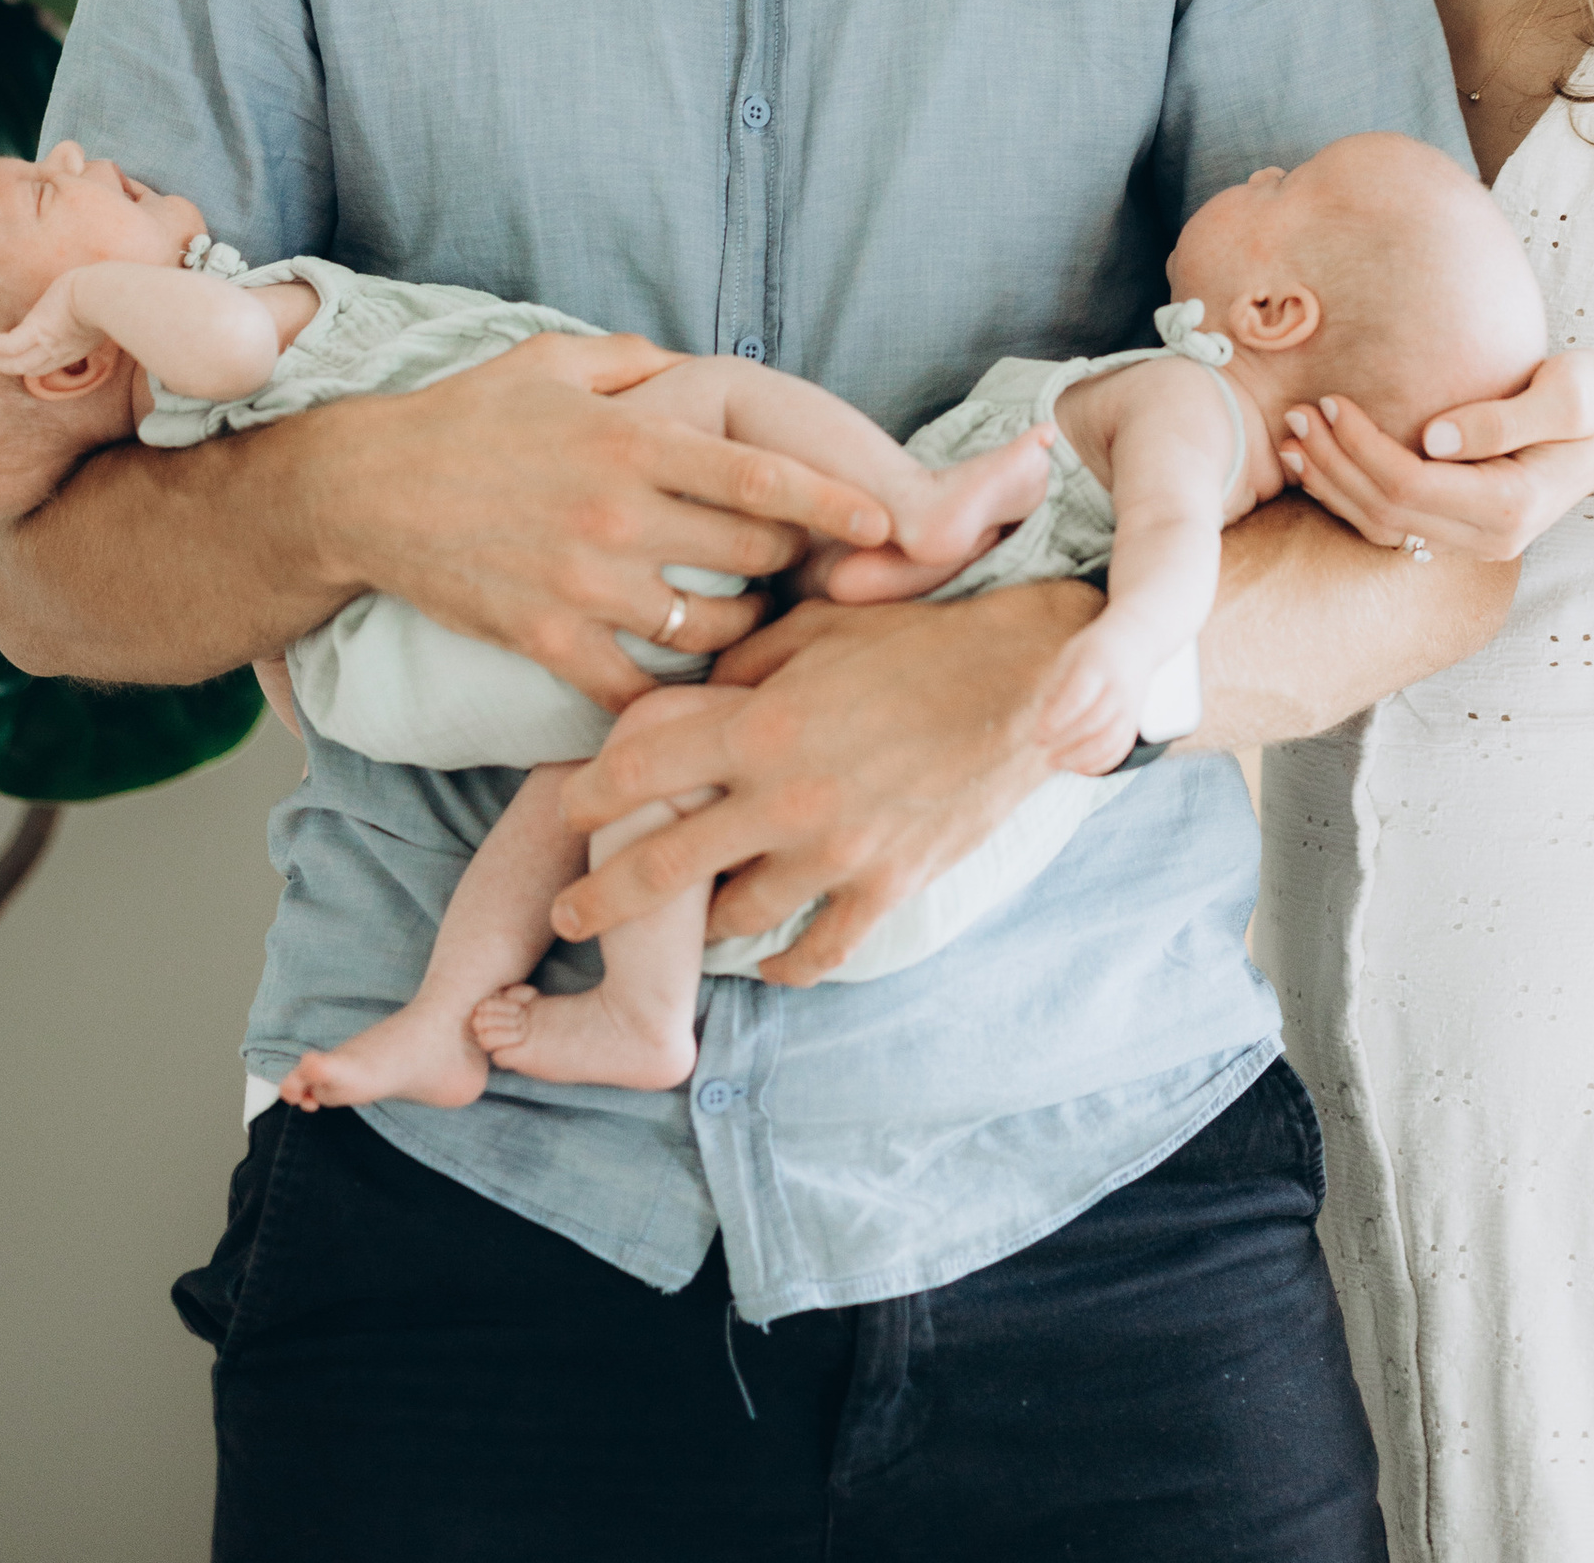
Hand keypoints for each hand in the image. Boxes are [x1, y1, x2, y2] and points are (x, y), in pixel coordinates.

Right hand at [0, 272, 104, 376]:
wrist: (104, 292)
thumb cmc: (106, 293)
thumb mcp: (98, 310)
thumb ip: (92, 313)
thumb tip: (94, 304)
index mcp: (75, 348)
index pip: (49, 365)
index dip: (34, 365)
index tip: (26, 357)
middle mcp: (60, 351)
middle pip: (30, 370)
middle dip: (10, 367)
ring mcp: (47, 343)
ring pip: (15, 364)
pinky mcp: (36, 329)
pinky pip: (8, 345)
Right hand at [314, 333, 894, 710]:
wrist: (367, 489)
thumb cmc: (468, 417)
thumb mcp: (557, 361)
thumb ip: (639, 363)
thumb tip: (704, 367)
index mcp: (631, 441)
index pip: (760, 477)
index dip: (833, 504)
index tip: (885, 524)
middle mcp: (618, 514)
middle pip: (750, 556)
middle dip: (786, 564)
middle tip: (799, 568)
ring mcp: (582, 583)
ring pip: (706, 624)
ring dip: (737, 624)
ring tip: (743, 614)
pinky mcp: (546, 639)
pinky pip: (632, 685)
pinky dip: (664, 688)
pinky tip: (677, 677)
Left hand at [552, 577, 1101, 970]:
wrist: (1025, 685)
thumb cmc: (920, 641)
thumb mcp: (821, 630)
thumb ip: (748, 663)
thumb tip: (697, 689)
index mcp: (761, 728)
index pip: (641, 771)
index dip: (591, 796)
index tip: (568, 813)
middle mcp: (785, 800)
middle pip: (664, 867)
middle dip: (603, 898)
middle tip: (571, 915)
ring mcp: (836, 852)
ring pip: (736, 915)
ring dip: (703, 920)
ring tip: (683, 923)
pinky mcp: (885, 885)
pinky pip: (817, 949)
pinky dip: (785, 963)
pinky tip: (767, 961)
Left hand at [1032, 612, 1156, 776]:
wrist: (1138, 642)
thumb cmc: (1095, 649)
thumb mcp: (1071, 655)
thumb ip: (1056, 686)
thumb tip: (1041, 722)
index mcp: (1098, 665)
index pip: (1078, 697)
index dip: (1056, 720)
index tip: (1037, 734)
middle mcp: (1118, 687)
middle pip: (1094, 722)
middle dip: (1064, 742)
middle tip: (1042, 750)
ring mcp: (1130, 706)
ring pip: (1109, 741)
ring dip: (1080, 758)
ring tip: (1056, 762)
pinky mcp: (1135, 721)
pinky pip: (1120, 750)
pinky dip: (1099, 764)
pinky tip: (1077, 768)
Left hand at [1278, 349, 1593, 564]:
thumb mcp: (1569, 394)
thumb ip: (1503, 418)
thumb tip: (1434, 436)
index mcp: (1511, 505)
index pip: (1410, 485)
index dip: (1361, 446)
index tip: (1330, 400)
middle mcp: (1489, 537)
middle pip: (1387, 511)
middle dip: (1334, 463)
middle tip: (1294, 412)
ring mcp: (1476, 539)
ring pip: (1382, 525)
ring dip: (1332, 483)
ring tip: (1290, 438)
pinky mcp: (1463, 527)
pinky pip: (1393, 522)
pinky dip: (1349, 494)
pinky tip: (1318, 463)